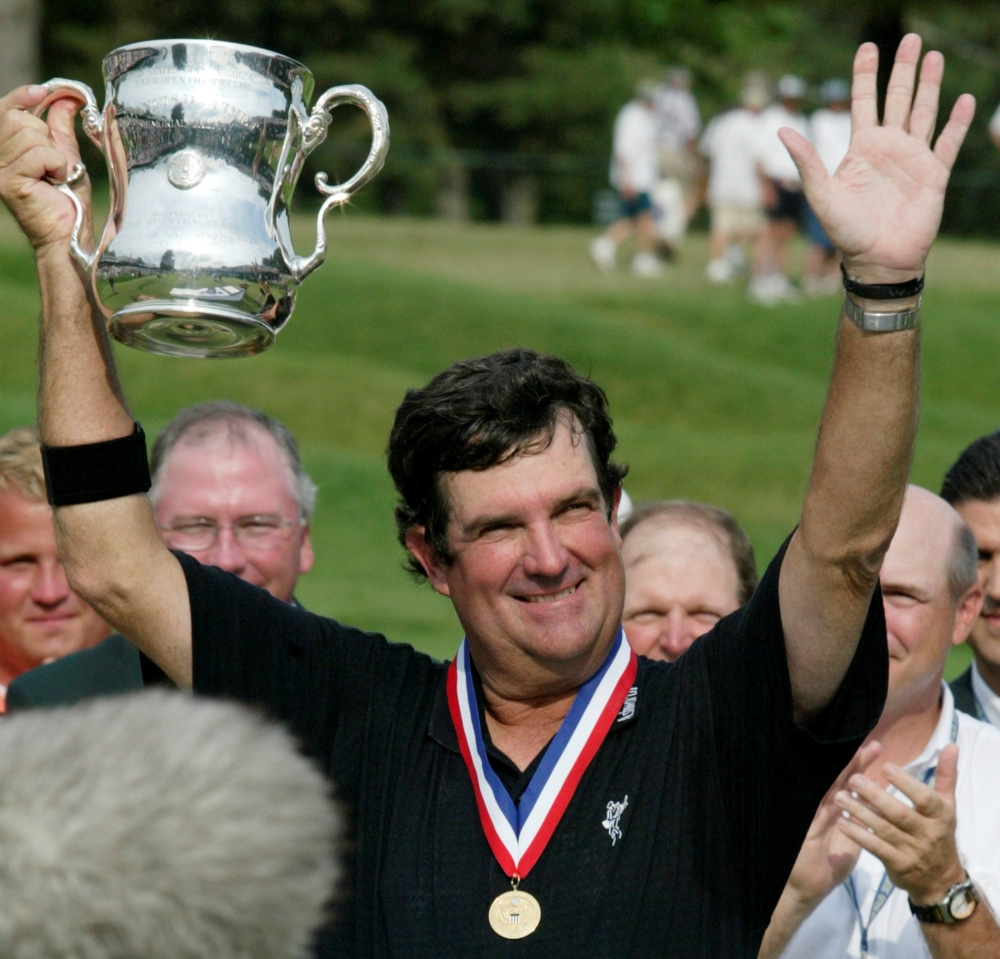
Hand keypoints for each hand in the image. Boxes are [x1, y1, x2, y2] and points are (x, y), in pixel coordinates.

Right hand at [0, 85, 92, 256]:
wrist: (68, 234)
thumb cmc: (67, 200)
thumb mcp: (66, 156)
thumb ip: (61, 128)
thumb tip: (66, 98)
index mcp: (5, 149)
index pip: (4, 110)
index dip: (22, 96)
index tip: (43, 92)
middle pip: (18, 119)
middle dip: (46, 137)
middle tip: (55, 165)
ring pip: (29, 134)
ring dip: (54, 155)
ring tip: (56, 177)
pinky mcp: (8, 181)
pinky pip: (39, 154)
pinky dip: (57, 165)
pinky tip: (56, 182)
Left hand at [780, 34, 974, 283]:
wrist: (877, 260)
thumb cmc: (846, 232)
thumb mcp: (821, 194)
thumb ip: (806, 162)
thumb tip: (782, 130)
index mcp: (861, 149)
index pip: (864, 102)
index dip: (866, 75)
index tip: (868, 47)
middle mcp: (888, 148)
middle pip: (898, 99)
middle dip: (904, 69)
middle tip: (911, 38)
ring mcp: (912, 159)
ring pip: (924, 112)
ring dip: (930, 85)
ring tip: (935, 56)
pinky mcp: (933, 175)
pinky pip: (947, 142)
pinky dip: (956, 122)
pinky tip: (963, 99)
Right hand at [785, 742, 880, 906]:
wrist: (805, 890)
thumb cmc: (825, 870)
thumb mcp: (848, 847)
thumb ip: (858, 829)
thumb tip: (872, 814)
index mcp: (836, 814)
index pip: (852, 786)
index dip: (864, 770)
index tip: (877, 752)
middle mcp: (824, 809)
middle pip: (842, 781)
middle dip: (857, 763)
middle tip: (873, 745)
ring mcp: (815, 815)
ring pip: (831, 788)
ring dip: (845, 772)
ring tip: (858, 754)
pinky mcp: (808, 826)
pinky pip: (821, 807)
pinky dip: (831, 794)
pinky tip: (839, 781)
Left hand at [835, 743, 964, 904]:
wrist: (941, 879)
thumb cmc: (939, 832)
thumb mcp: (947, 805)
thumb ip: (946, 775)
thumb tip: (951, 745)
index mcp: (940, 815)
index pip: (924, 799)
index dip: (906, 784)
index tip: (885, 766)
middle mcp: (927, 833)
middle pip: (899, 814)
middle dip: (876, 796)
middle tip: (853, 780)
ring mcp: (911, 850)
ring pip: (884, 829)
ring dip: (861, 813)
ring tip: (840, 797)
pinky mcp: (897, 864)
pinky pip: (876, 847)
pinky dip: (858, 835)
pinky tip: (842, 821)